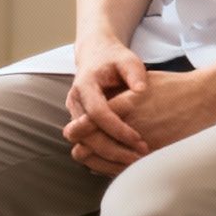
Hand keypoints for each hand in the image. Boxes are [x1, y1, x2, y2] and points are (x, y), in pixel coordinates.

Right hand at [62, 39, 149, 175]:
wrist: (96, 55)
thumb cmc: (114, 58)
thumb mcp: (128, 60)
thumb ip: (135, 73)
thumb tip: (141, 91)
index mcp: (84, 85)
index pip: (97, 113)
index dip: (117, 128)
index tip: (138, 139)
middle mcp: (74, 102)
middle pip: (86, 135)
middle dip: (112, 149)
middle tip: (139, 156)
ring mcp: (75, 114)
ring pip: (84, 145)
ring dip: (108, 156)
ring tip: (134, 161)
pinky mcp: (79, 124)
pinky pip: (87, 145)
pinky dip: (105, 156)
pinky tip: (126, 160)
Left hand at [90, 70, 215, 162]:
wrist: (203, 98)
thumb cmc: (170, 87)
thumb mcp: (139, 84)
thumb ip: (118, 97)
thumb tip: (94, 109)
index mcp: (126, 105)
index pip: (91, 122)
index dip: (78, 130)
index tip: (72, 132)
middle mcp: (133, 125)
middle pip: (95, 144)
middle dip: (84, 147)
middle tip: (78, 149)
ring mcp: (145, 142)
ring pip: (110, 161)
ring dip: (98, 161)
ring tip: (90, 159)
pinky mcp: (157, 154)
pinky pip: (129, 167)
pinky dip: (116, 168)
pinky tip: (110, 167)